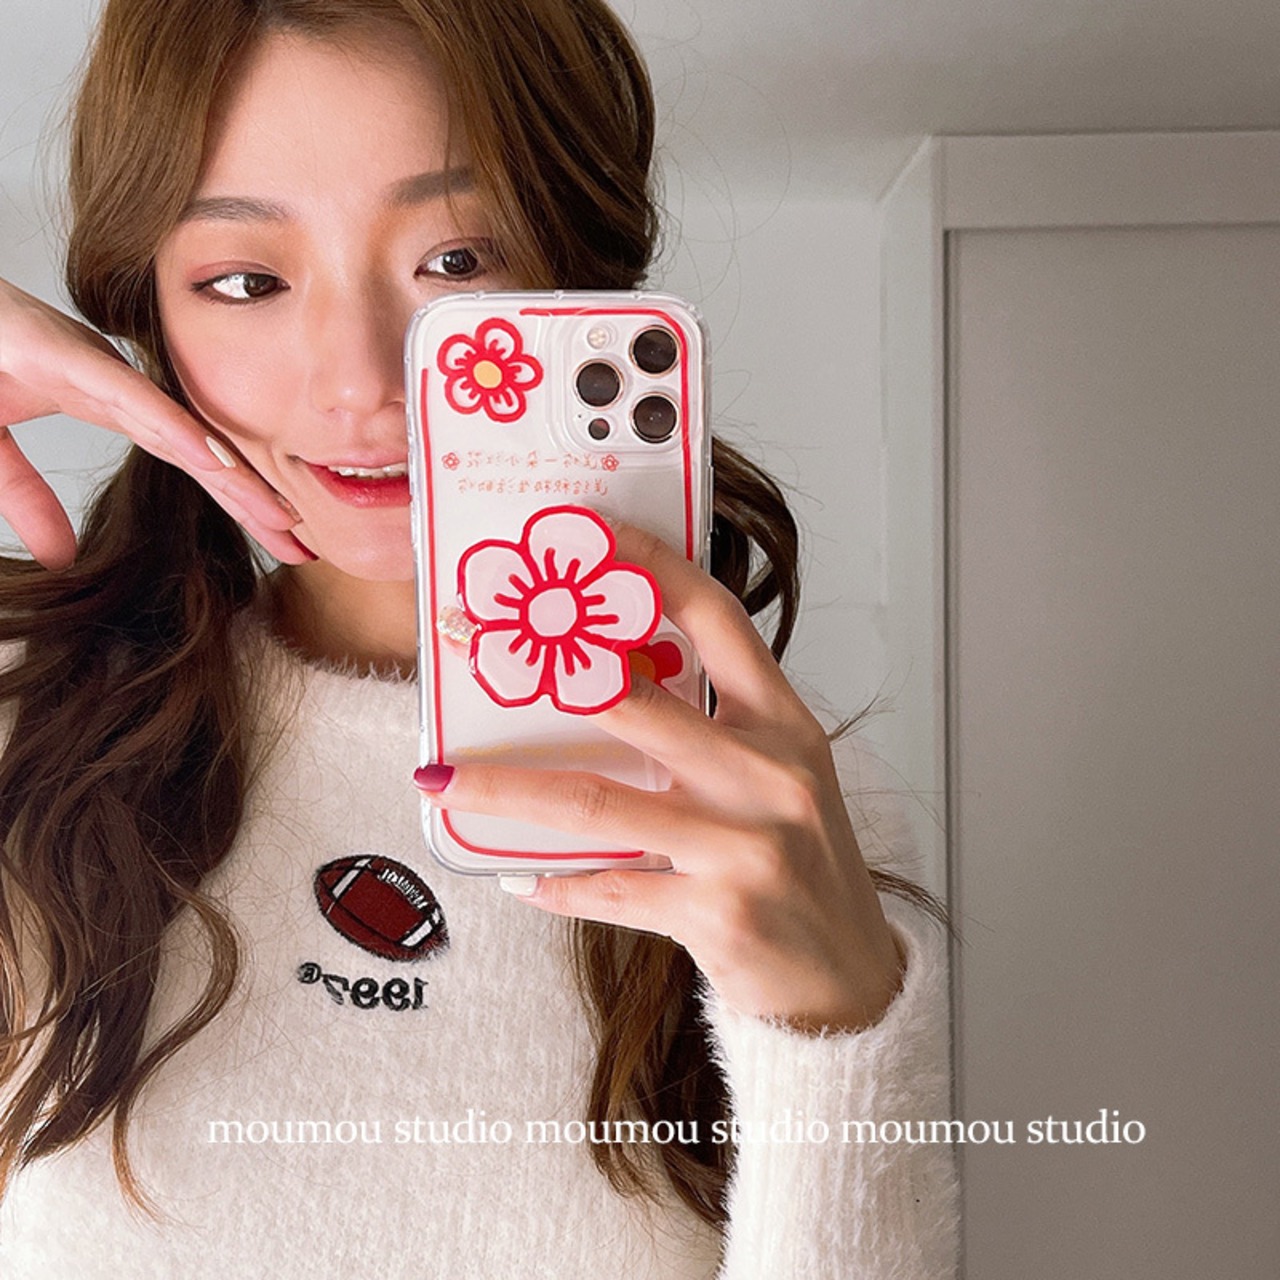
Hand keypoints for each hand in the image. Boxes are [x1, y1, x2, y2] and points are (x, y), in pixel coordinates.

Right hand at [0, 278, 307, 567]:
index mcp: (106, 399)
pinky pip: (129, 399)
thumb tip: (62, 558)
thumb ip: (26, 496)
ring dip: (232, 471)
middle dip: (255, 497)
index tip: (283, 535)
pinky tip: (215, 458)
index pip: (190, 457)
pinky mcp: (59, 356)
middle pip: (202, 449)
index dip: (239, 497)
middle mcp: (115, 382)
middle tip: (306, 542)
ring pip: (179, 426)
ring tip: (282, 511)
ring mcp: (92, 367)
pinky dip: (173, 428)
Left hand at [415, 521, 906, 1034]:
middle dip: (541, 668)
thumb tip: (605, 690)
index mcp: (786, 726)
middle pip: (637, 700)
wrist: (847, 981)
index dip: (653, 567)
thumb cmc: (804, 869)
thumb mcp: (777, 781)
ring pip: (597, 800)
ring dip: (507, 791)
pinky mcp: (717, 912)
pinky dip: (556, 884)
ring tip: (445, 781)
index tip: (593, 534)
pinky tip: (521, 879)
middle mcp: (770, 775)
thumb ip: (710, 731)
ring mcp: (746, 845)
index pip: (718, 620)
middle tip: (469, 641)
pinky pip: (610, 888)